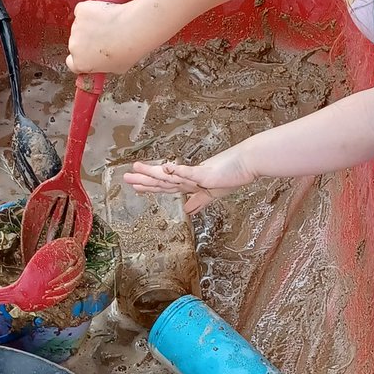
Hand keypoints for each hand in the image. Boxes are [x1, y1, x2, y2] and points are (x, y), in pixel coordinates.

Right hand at [66, 0, 145, 75]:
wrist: (132, 30)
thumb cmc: (128, 51)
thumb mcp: (115, 69)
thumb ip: (102, 65)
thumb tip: (102, 62)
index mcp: (80, 64)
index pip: (72, 63)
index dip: (82, 58)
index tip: (89, 55)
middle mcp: (74, 46)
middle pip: (76, 43)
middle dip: (87, 40)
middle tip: (106, 37)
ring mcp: (76, 27)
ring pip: (81, 25)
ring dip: (90, 25)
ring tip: (109, 26)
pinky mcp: (81, 10)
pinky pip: (83, 10)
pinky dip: (91, 10)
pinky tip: (104, 14)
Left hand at [124, 151, 255, 213]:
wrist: (248, 163)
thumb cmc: (233, 175)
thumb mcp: (213, 193)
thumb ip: (200, 201)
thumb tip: (188, 210)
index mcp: (190, 183)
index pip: (165, 186)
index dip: (150, 187)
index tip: (136, 186)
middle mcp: (189, 178)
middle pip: (162, 180)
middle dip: (144, 179)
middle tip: (125, 177)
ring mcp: (196, 175)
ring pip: (169, 175)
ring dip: (152, 173)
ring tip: (136, 169)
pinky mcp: (205, 174)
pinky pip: (189, 172)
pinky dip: (176, 170)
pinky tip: (165, 166)